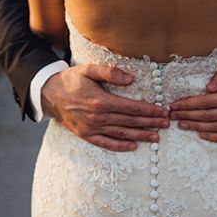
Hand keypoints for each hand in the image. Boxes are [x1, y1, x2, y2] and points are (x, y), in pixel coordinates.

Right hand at [41, 63, 169, 151]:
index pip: (131, 107)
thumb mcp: (89, 69)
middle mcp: (98, 117)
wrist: (49, 94)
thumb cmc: (71, 79)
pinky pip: (106, 143)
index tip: (163, 111)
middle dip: (150, 123)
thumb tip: (131, 79)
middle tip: (167, 124)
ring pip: (121, 134)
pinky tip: (133, 146)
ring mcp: (92, 128)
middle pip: (130, 121)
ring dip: (140, 135)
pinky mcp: (86, 135)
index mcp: (100, 101)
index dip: (149, 110)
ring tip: (156, 136)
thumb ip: (110, 72)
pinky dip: (120, 146)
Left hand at [168, 62, 216, 141]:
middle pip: (208, 116)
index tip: (175, 105)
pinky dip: (215, 137)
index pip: (206, 102)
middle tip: (172, 116)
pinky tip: (202, 134)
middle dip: (187, 116)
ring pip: (216, 127)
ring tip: (182, 125)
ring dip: (196, 127)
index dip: (188, 104)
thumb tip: (208, 88)